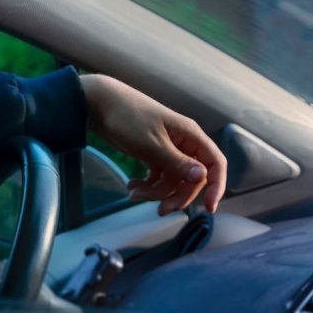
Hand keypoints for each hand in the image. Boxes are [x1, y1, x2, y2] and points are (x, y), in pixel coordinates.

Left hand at [79, 74, 226, 214]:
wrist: (97, 103)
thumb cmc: (127, 118)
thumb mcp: (152, 144)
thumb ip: (177, 163)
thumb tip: (204, 177)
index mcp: (190, 135)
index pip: (215, 164)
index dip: (216, 187)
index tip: (209, 208)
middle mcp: (182, 143)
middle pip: (191, 178)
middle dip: (176, 195)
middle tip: (159, 209)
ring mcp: (166, 149)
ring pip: (171, 180)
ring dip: (155, 192)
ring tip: (133, 193)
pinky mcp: (151, 153)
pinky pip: (157, 176)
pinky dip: (147, 185)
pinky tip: (131, 187)